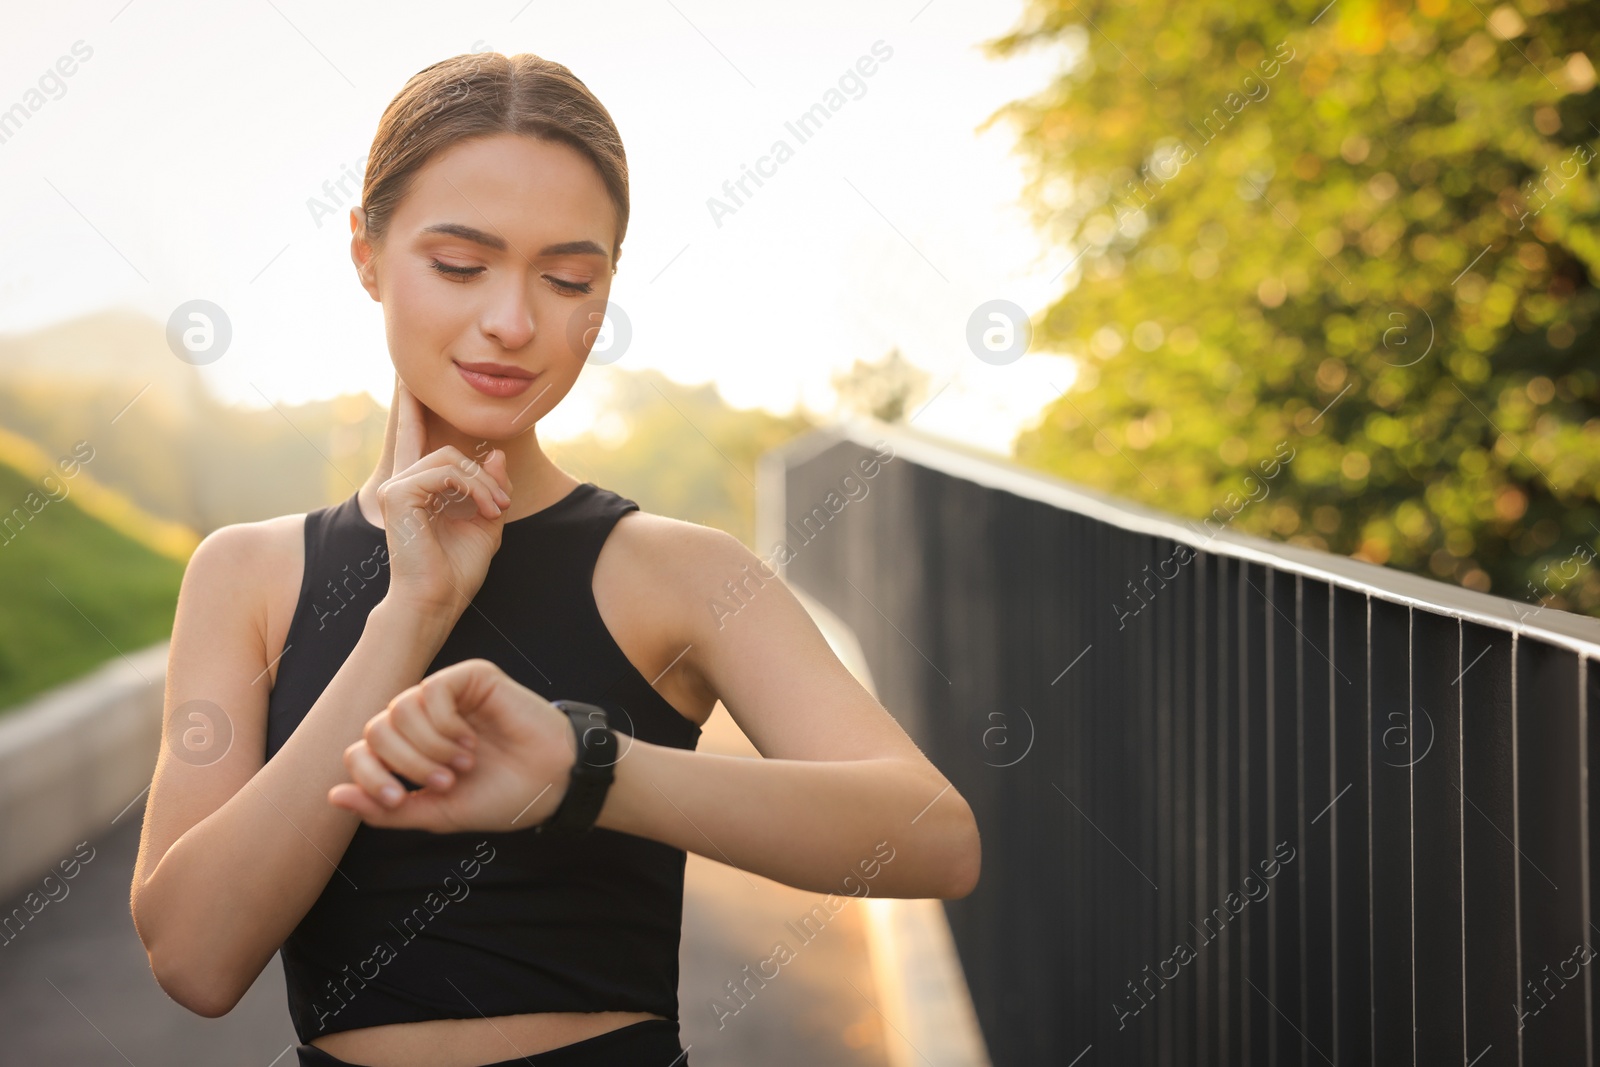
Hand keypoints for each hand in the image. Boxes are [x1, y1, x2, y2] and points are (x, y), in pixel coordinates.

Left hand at [328, 658, 579, 832]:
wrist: (552, 783)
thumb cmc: (500, 797)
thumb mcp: (436, 813)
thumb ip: (386, 809)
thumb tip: (333, 797)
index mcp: (410, 749)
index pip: (361, 751)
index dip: (370, 777)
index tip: (400, 800)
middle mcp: (422, 719)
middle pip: (375, 729)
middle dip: (405, 763)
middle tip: (444, 781)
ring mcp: (446, 695)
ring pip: (399, 709)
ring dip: (428, 746)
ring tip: (463, 762)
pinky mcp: (470, 677)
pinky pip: (430, 690)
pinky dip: (444, 723)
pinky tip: (469, 740)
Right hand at [378, 378, 512, 618]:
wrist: (436, 602)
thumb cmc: (457, 572)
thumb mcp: (486, 524)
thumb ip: (491, 489)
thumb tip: (497, 454)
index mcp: (417, 490)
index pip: (412, 438)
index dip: (411, 407)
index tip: (408, 380)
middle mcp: (402, 485)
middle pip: (445, 449)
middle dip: (482, 474)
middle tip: (502, 505)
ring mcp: (396, 489)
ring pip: (448, 458)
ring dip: (482, 483)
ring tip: (496, 511)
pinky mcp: (397, 495)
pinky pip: (444, 471)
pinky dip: (473, 487)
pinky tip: (485, 510)